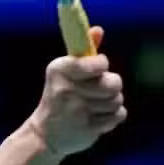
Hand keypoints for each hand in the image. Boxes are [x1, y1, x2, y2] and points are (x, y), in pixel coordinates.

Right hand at [28, 27, 126, 158]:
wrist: (45, 135)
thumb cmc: (60, 96)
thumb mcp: (66, 71)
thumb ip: (84, 50)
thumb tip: (98, 30)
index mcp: (59, 69)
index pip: (98, 63)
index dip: (102, 66)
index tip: (96, 69)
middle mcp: (66, 89)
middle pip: (113, 83)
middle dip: (111, 87)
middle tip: (100, 90)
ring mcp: (77, 111)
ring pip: (117, 100)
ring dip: (111, 103)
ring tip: (96, 105)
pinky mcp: (88, 129)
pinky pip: (118, 115)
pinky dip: (112, 117)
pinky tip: (98, 118)